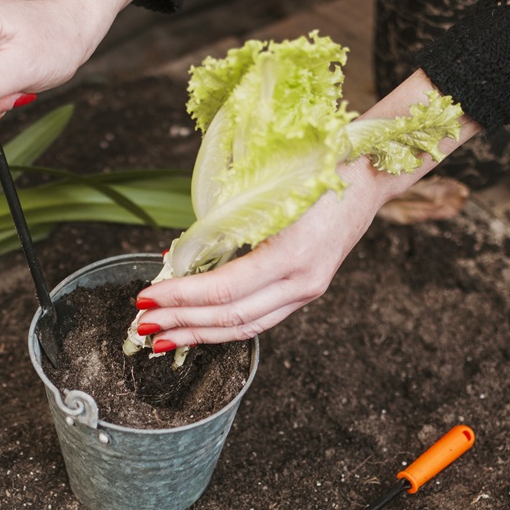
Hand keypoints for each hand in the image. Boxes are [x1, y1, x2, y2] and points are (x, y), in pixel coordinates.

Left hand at [135, 70, 481, 348]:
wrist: (368, 176)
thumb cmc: (317, 171)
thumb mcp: (268, 192)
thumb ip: (224, 226)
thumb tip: (177, 256)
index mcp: (292, 255)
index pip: (224, 289)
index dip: (181, 297)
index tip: (145, 298)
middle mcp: (302, 282)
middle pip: (231, 317)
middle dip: (181, 323)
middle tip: (140, 326)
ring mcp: (306, 291)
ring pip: (244, 328)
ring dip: (198, 334)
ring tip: (161, 338)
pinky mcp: (304, 292)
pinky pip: (257, 319)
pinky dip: (222, 326)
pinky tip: (195, 326)